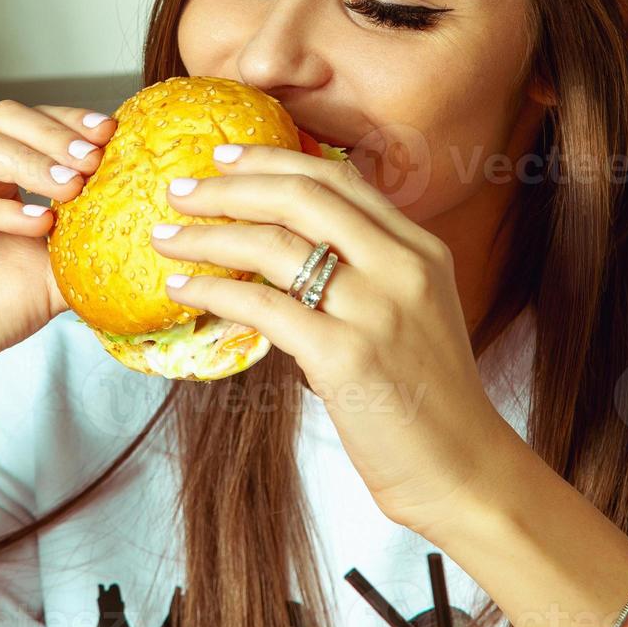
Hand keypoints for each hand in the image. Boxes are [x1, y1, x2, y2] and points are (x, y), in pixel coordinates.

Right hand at [0, 101, 115, 435]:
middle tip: (93, 158)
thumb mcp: (51, 268)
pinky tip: (34, 222)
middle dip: (50, 135)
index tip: (109, 133)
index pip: (23, 121)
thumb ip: (85, 237)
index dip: (65, 120)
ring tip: (70, 186)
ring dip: (24, 161)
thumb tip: (145, 217)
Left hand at [151, 143, 516, 533]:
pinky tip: (183, 289)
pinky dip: (214, 290)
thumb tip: (291, 245)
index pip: (339, 178)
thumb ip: (368, 271)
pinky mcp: (345, 355)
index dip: (274, 160)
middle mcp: (402, 267)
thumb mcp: (415, 312)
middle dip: (230, 184)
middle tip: (179, 188)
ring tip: (164, 237)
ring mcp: (376, 309)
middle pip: (302, 196)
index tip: (226, 156)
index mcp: (420, 249)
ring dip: (207, 235)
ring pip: (274, 244)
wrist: (463, 470)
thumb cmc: (428, 399)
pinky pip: (263, 305)